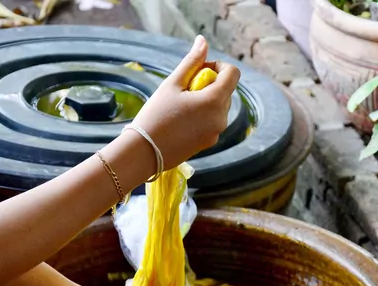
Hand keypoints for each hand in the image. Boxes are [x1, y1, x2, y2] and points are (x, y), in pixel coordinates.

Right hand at [127, 35, 240, 170]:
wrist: (144, 153)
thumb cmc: (155, 115)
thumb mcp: (173, 84)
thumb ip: (191, 61)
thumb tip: (203, 41)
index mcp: (215, 101)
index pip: (232, 73)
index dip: (217, 66)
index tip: (197, 72)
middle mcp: (221, 118)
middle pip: (225, 90)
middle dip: (208, 84)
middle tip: (183, 90)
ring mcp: (216, 133)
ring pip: (219, 106)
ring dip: (205, 100)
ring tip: (180, 106)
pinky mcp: (209, 142)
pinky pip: (212, 121)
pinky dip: (202, 115)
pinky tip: (180, 120)